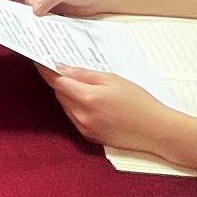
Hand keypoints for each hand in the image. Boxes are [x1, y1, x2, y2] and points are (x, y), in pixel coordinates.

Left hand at [42, 66, 182, 157]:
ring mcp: (84, 128)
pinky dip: (76, 107)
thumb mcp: (112, 79)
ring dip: (68, 94)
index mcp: (86, 98)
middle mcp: (81, 115)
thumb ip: (84, 74)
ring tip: (83, 84)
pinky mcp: (90, 136)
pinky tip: (90, 101)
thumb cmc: (139, 102)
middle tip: (64, 67)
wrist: (156, 130)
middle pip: (60, 94)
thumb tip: (62, 69)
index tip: (39, 59)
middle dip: (60, 81)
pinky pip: (75, 117)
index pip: (56, 81)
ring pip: (66, 106)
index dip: (45, 69)